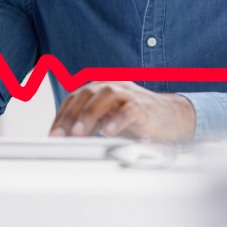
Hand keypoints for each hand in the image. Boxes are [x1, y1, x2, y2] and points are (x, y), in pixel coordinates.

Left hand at [49, 82, 195, 141]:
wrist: (173, 118)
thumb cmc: (139, 119)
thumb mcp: (109, 119)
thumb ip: (90, 123)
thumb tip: (65, 139)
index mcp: (102, 89)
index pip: (76, 98)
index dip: (62, 116)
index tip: (53, 135)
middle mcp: (114, 87)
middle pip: (87, 94)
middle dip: (71, 115)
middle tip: (62, 136)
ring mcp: (130, 95)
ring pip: (106, 96)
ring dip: (90, 114)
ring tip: (79, 133)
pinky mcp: (145, 107)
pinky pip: (130, 110)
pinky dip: (118, 119)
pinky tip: (109, 132)